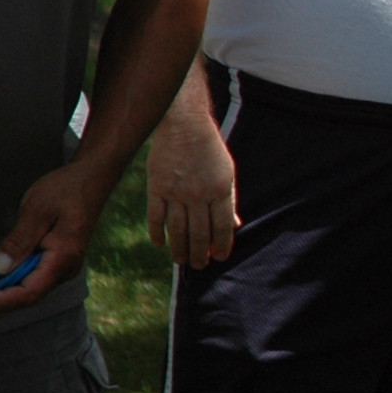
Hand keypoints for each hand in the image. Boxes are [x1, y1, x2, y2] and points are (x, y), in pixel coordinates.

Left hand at [0, 160, 109, 313]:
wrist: (90, 179)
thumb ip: (18, 240)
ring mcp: (56, 266)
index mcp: (62, 259)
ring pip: (21, 288)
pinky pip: (23, 275)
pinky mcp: (49, 260)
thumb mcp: (38, 210)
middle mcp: (62, 269)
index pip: (28, 292)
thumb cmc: (67, 190)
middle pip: (23, 297)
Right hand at [146, 107, 241, 267]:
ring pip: (177, 230)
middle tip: (200, 266)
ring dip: (180, 249)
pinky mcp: (156, 188)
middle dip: (201, 253)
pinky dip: (157, 233)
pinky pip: (155, 217)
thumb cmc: (210, 151)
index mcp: (220, 191)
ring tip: (182, 262)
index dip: (221, 245)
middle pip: (200, 232)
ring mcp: (175, 192)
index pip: (222, 226)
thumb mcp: (227, 173)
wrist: (184, 126)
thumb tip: (235, 226)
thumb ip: (229, 200)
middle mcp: (198, 195)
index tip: (219, 258)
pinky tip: (160, 244)